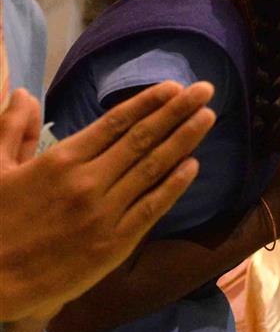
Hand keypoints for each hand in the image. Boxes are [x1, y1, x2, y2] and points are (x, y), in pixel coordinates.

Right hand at [0, 81, 215, 321]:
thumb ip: (12, 129)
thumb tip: (25, 93)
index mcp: (60, 160)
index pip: (115, 123)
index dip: (148, 103)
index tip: (175, 87)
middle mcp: (88, 181)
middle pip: (142, 139)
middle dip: (177, 112)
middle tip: (206, 91)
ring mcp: (104, 213)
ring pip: (153, 169)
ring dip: (184, 140)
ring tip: (207, 117)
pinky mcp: (114, 244)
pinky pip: (151, 208)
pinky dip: (174, 185)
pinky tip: (193, 165)